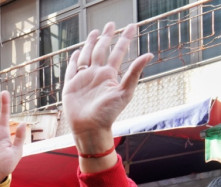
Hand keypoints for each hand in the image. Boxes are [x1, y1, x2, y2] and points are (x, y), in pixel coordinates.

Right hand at [62, 23, 151, 164]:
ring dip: (90, 44)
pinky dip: (72, 61)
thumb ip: (134, 72)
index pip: (118, 52)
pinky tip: (75, 53)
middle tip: (111, 24)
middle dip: (106, 37)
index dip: (125, 38)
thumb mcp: (124, 92)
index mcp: (109, 75)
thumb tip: (149, 54)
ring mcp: (83, 79)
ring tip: (95, 33)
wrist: (89, 128)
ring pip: (86, 56)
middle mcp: (97, 75)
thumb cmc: (108, 114)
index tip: (132, 26)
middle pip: (102, 50)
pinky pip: (71, 70)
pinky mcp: (71, 86)